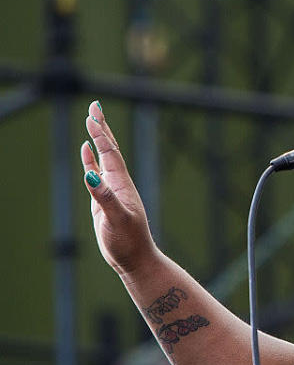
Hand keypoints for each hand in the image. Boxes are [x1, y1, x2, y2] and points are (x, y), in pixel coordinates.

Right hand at [80, 101, 158, 274]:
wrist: (135, 259)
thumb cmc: (128, 241)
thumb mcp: (116, 218)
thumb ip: (104, 197)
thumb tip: (90, 174)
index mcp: (121, 183)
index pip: (109, 152)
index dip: (100, 133)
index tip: (92, 114)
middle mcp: (118, 183)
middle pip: (109, 148)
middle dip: (101, 127)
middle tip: (94, 106)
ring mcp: (112, 190)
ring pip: (104, 158)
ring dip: (98, 139)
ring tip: (92, 121)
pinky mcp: (105, 200)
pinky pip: (97, 173)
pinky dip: (91, 160)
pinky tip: (86, 152)